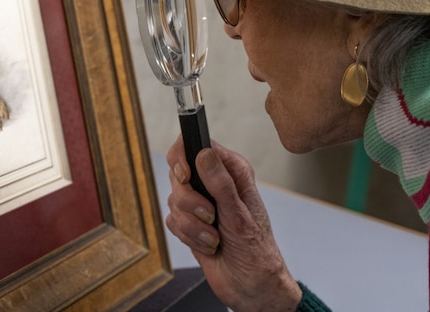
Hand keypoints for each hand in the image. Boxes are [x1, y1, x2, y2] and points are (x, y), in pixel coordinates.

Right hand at [166, 139, 302, 311]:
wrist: (250, 285)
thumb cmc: (256, 250)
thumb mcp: (240, 214)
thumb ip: (221, 183)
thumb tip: (204, 154)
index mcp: (232, 171)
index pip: (199, 145)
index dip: (184, 158)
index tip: (185, 176)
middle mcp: (215, 183)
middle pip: (179, 173)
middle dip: (190, 201)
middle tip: (209, 215)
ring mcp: (201, 203)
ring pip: (174, 199)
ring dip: (193, 225)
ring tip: (214, 236)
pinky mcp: (190, 222)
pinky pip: (173, 220)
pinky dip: (189, 236)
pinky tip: (208, 244)